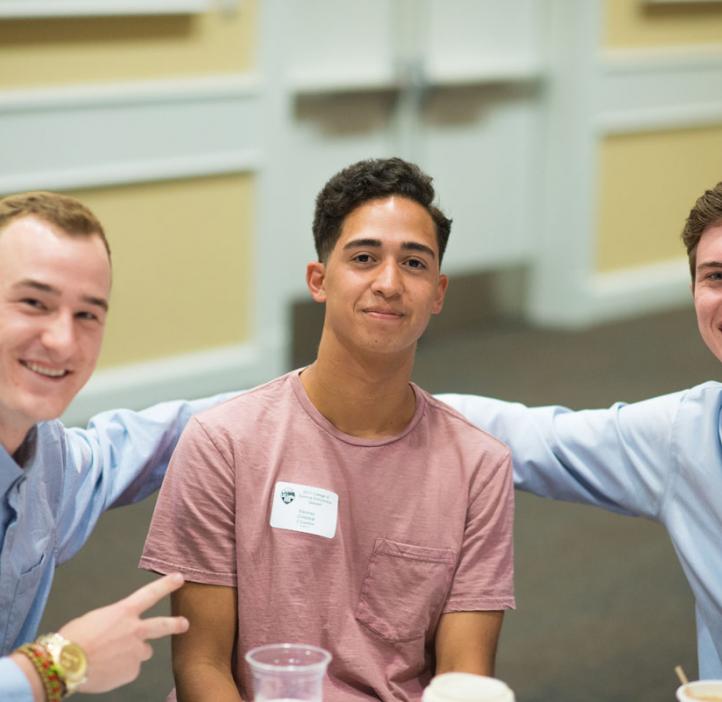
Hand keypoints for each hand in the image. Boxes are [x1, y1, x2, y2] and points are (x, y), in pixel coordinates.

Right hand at [58, 573, 188, 692]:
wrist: (66, 663)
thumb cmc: (73, 638)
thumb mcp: (95, 619)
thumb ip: (113, 624)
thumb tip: (117, 634)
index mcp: (124, 612)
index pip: (150, 594)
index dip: (166, 585)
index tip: (179, 578)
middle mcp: (136, 630)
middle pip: (162, 626)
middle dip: (175, 624)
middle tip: (184, 624)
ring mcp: (136, 652)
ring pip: (142, 653)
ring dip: (133, 654)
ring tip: (113, 658)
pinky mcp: (132, 672)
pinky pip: (129, 670)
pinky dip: (120, 671)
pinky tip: (105, 671)